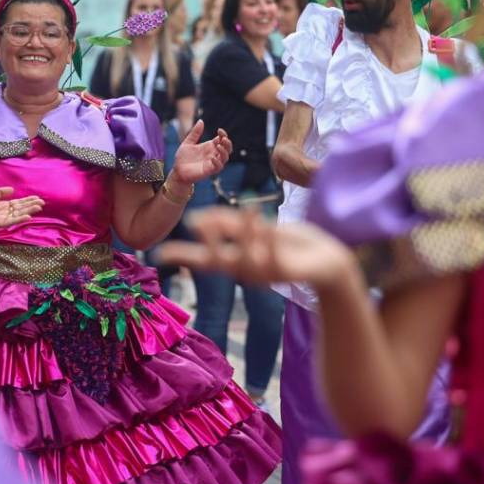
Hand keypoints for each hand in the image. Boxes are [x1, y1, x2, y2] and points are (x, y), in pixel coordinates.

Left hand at [0, 187, 44, 229]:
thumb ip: (1, 192)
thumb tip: (13, 190)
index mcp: (3, 205)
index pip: (18, 203)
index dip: (27, 201)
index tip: (37, 198)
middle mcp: (5, 212)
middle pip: (21, 208)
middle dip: (31, 205)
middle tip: (42, 202)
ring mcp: (3, 218)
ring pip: (19, 214)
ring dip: (29, 211)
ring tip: (38, 207)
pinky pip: (12, 221)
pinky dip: (20, 219)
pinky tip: (28, 216)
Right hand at [158, 208, 359, 292]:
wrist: (326, 258)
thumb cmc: (288, 243)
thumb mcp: (254, 228)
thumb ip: (228, 223)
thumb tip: (195, 219)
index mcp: (235, 259)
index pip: (201, 258)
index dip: (180, 255)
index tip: (157, 254)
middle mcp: (244, 271)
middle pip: (218, 260)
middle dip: (209, 241)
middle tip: (198, 223)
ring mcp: (264, 274)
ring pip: (245, 256)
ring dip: (246, 233)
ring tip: (250, 210)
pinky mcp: (285, 271)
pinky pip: (271, 254)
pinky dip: (267, 238)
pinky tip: (265, 222)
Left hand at [170, 120, 231, 184]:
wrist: (177, 171)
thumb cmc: (183, 158)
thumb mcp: (188, 143)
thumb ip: (195, 133)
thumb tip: (201, 121)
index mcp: (209, 147)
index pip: (221, 140)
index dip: (223, 135)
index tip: (219, 130)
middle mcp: (213, 154)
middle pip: (227, 149)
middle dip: (227, 143)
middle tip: (223, 139)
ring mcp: (212, 163)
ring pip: (225, 158)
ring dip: (224, 152)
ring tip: (218, 146)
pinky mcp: (209, 171)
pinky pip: (218, 167)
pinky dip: (217, 162)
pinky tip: (213, 157)